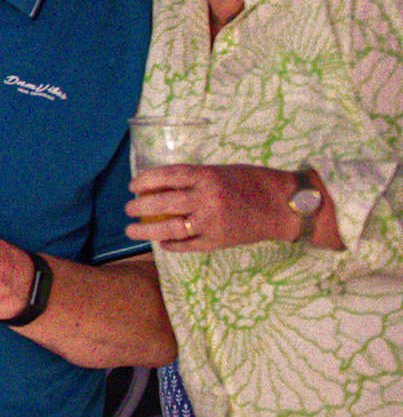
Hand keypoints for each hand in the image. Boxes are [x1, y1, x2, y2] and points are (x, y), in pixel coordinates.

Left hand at [127, 164, 309, 251]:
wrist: (286, 206)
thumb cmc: (255, 183)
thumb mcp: (222, 171)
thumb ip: (196, 178)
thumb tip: (164, 184)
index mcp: (207, 176)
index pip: (165, 176)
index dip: (144, 181)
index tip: (133, 186)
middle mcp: (206, 199)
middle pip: (162, 204)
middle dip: (139, 207)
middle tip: (129, 209)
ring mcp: (211, 222)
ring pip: (169, 229)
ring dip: (146, 231)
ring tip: (132, 230)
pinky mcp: (218, 241)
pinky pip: (187, 245)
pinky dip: (171, 245)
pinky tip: (161, 243)